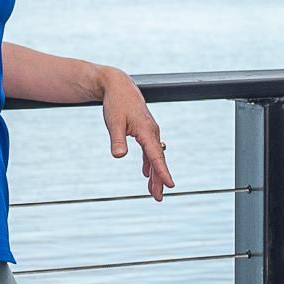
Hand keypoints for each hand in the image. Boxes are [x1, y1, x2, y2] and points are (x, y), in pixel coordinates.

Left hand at [100, 68, 173, 199]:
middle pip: (158, 160)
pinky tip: (145, 173)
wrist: (118, 85)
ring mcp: (149, 132)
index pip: (156, 156)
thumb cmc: (116, 102)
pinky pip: (149, 151)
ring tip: (154, 192)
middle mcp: (152, 132)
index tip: (170, 185)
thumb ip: (117, 140)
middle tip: (158, 198)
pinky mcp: (144, 131)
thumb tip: (119, 156)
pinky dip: (149, 163)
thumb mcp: (114, 122)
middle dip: (159, 179)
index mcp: (147, 131)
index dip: (162, 172)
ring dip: (154, 174)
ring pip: (155, 157)